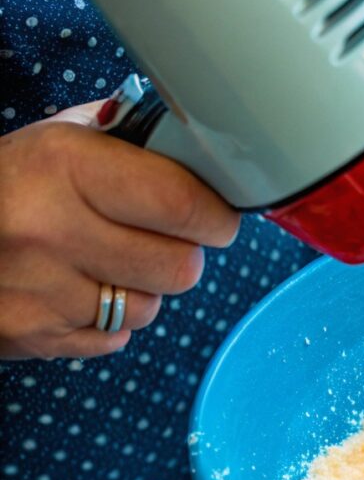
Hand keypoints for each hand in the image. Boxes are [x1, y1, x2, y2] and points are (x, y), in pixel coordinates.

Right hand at [0, 103, 240, 359]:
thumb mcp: (50, 140)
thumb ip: (122, 141)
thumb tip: (196, 147)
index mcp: (63, 166)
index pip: (183, 205)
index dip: (214, 215)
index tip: (217, 216)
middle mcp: (50, 230)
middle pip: (180, 268)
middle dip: (181, 253)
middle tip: (159, 239)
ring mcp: (39, 291)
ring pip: (150, 308)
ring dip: (141, 289)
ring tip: (104, 261)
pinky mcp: (31, 337)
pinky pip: (113, 339)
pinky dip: (106, 319)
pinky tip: (75, 289)